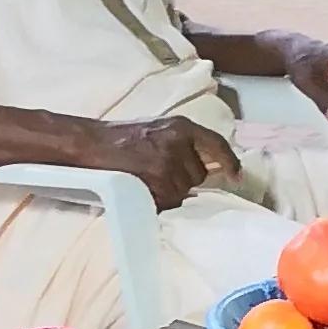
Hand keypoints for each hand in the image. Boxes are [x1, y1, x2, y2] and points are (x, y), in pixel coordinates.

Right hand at [104, 116, 244, 211]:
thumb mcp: (159, 129)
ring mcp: (168, 163)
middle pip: (198, 174)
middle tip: (157, 171)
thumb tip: (210, 164)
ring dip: (169, 191)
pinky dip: (158, 201)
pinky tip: (143, 188)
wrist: (91, 144)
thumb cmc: (121, 138)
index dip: (229, 162)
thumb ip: (183, 143)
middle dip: (184, 179)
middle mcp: (179, 142)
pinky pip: (168, 201)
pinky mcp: (157, 182)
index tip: (236, 176)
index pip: (216, 144)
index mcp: (181, 127)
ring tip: (146, 179)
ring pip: (183, 191)